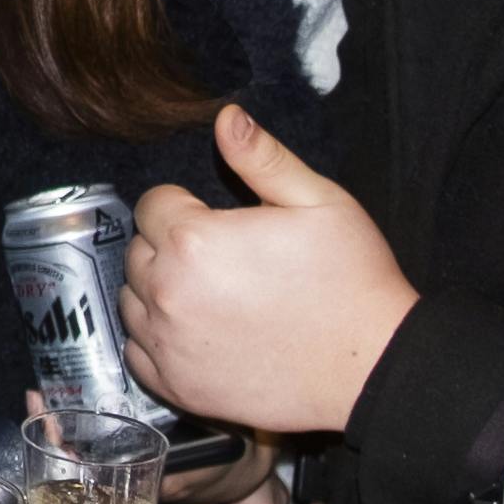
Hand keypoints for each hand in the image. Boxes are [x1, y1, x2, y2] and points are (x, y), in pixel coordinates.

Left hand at [119, 104, 416, 437]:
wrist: (372, 366)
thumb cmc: (351, 282)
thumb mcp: (319, 202)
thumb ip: (262, 158)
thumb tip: (225, 117)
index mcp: (193, 240)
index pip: (151, 205)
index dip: (183, 206)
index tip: (215, 219)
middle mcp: (167, 292)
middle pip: (138, 252)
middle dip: (169, 247)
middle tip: (220, 259)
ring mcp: (168, 344)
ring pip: (132, 301)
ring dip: (158, 292)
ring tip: (211, 295)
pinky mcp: (177, 386)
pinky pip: (138, 352)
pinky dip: (157, 340)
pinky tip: (197, 332)